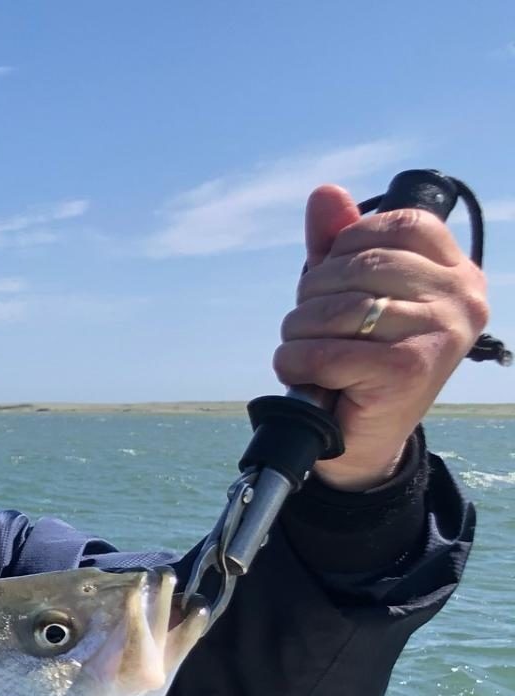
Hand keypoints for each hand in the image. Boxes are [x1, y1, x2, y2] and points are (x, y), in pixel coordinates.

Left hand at [274, 184, 490, 489]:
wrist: (363, 440)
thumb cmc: (359, 358)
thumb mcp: (351, 291)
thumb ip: (338, 243)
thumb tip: (325, 193)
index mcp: (456, 270)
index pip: (396, 224)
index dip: (345, 248)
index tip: (333, 285)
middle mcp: (460, 298)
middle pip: (359, 266)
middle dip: (312, 296)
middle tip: (311, 328)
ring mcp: (440, 333)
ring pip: (338, 310)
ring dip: (299, 332)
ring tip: (305, 352)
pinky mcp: (408, 371)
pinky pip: (326, 351)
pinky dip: (296, 361)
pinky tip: (302, 372)